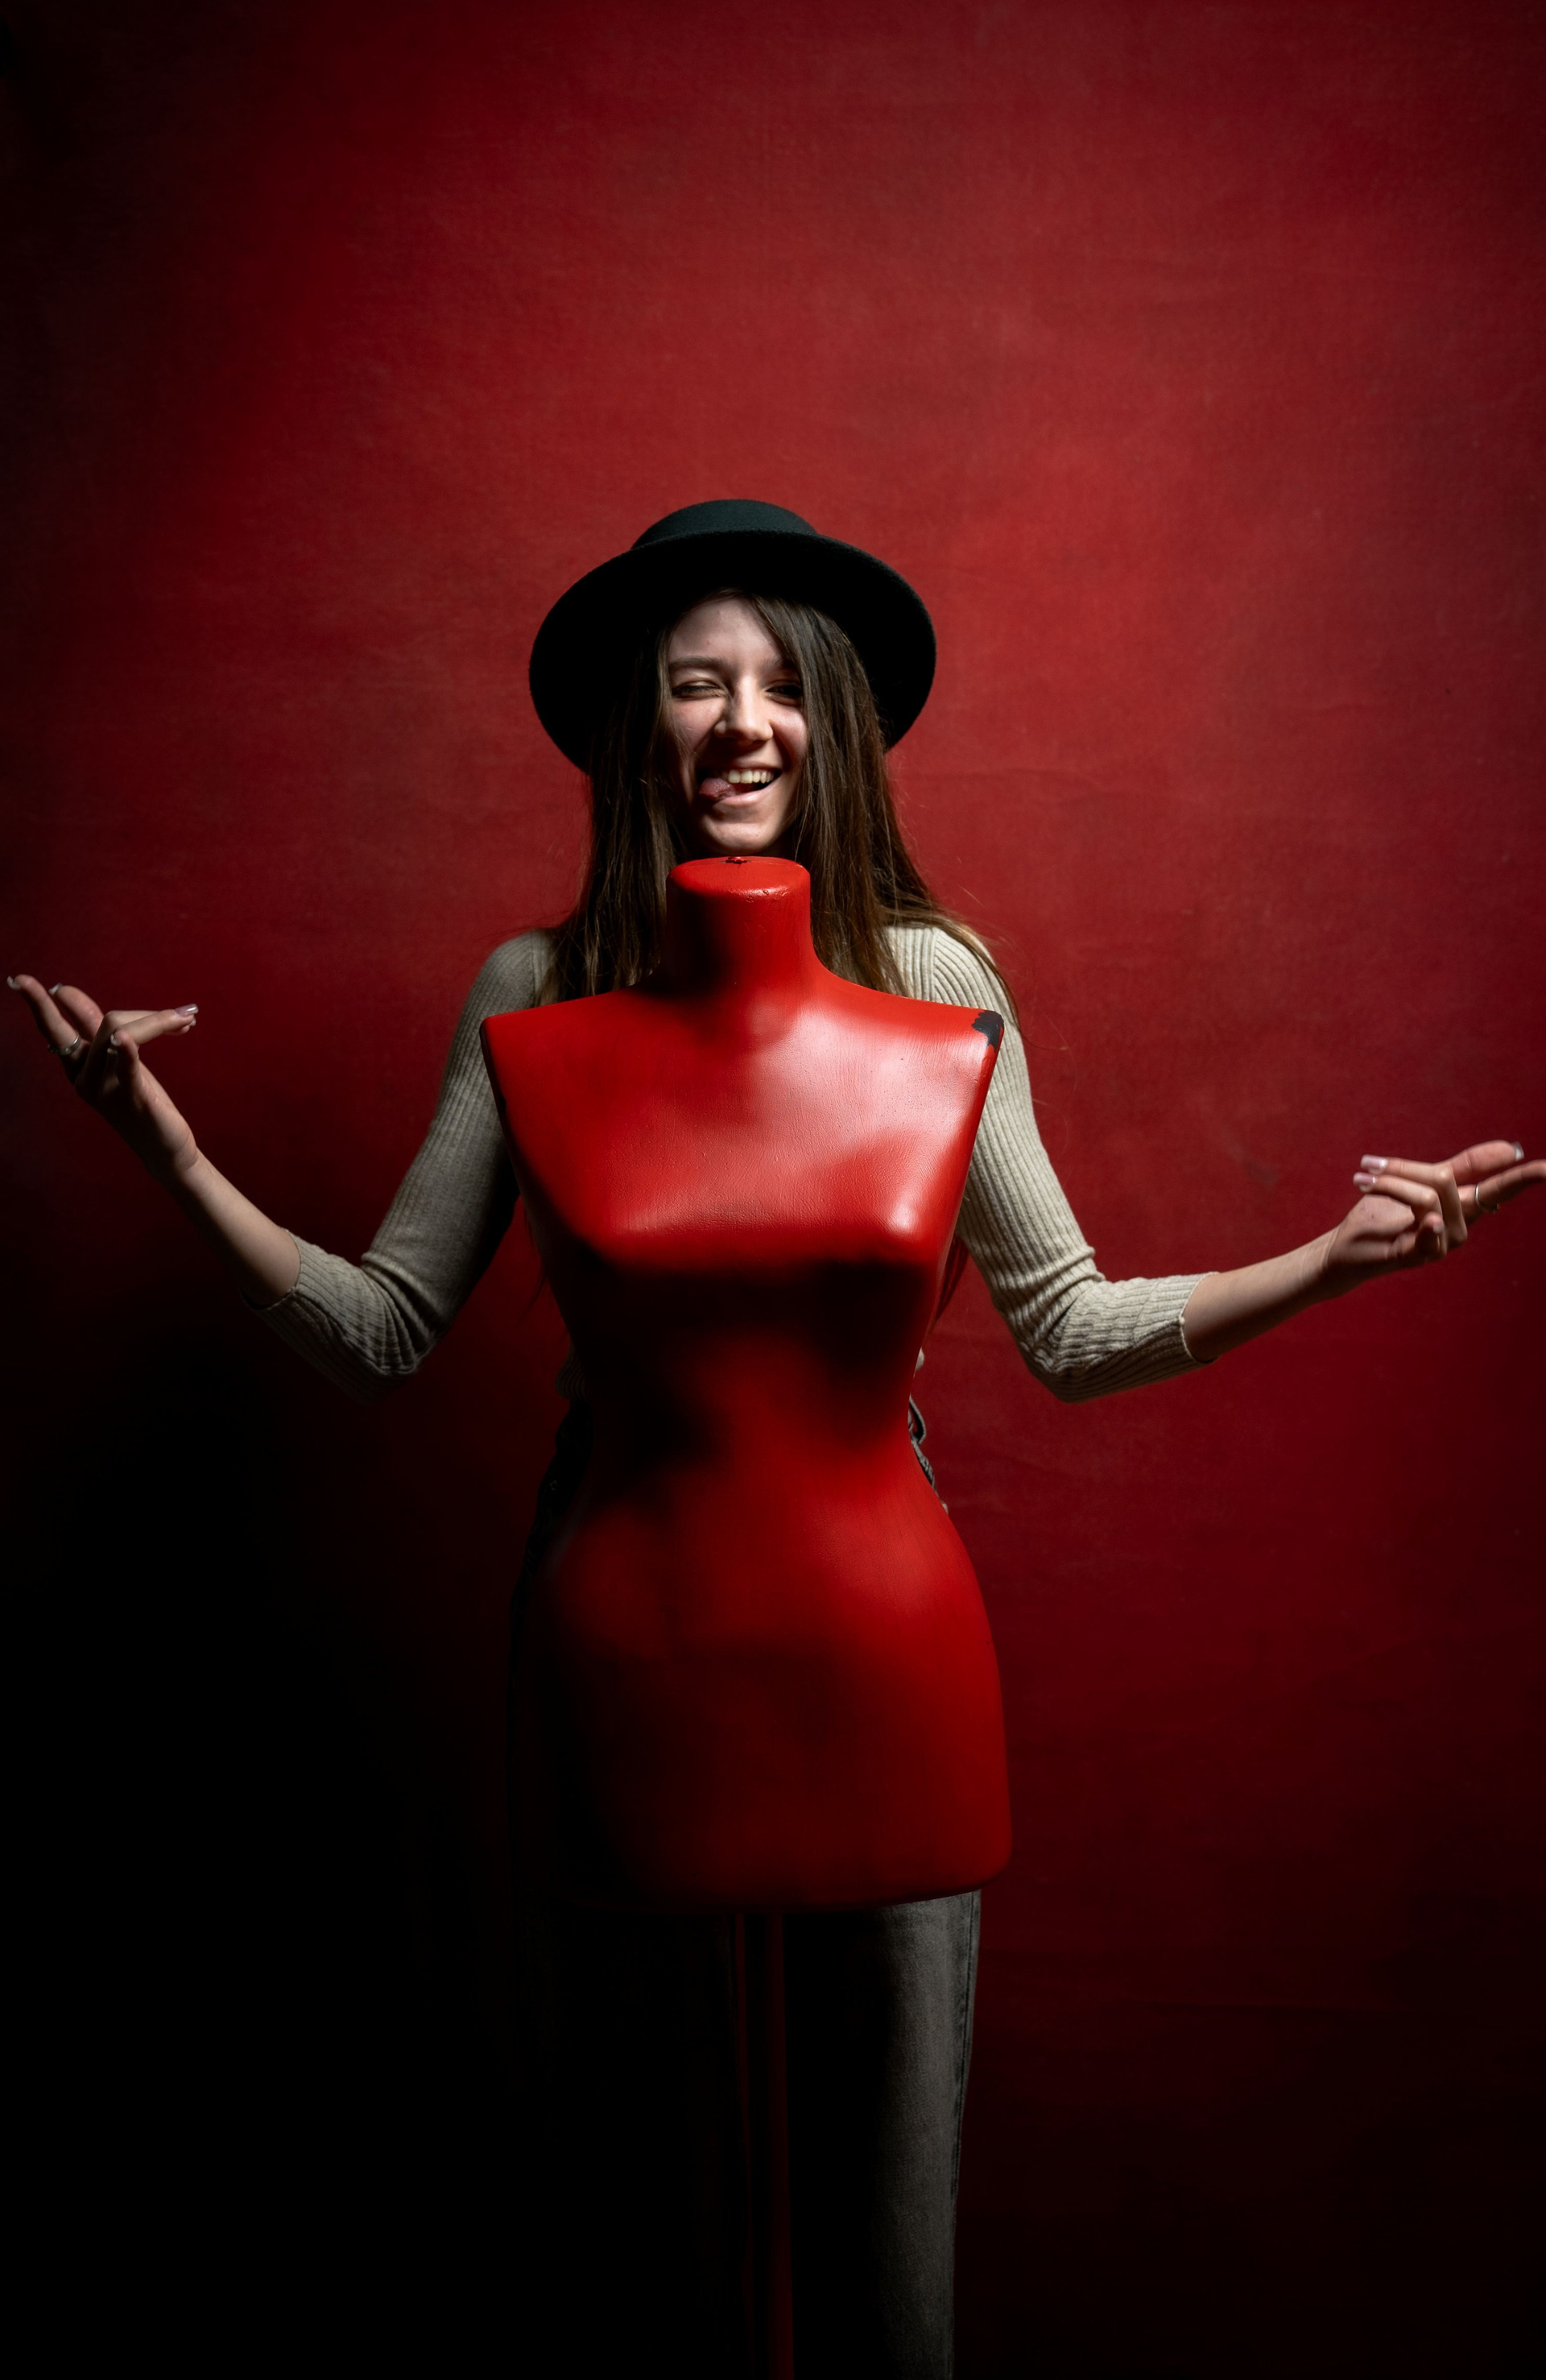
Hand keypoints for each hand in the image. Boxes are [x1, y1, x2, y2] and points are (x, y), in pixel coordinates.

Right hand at [7, 973, 201, 1181]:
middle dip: (55, 1003)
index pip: (54, 1027)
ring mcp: (105, 1089)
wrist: (163, 1147)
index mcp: (78, 1065)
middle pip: (91, 1022)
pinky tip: (125, 1039)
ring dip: (157, 1018)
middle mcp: (84, 1076)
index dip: (39, 1002)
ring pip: (118, 1030)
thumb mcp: (116, 1062)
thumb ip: (101, 1030)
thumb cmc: (141, 1099)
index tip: (19, 980)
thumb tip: (67, 994)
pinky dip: (127, 1048)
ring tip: (186, 1017)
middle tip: (58, 986)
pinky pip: (126, 1066)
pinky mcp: (131, 1098)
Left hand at [1321, 1139, 1545, 1291]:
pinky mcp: (1417, 1257)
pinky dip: (1426, 1223)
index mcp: (1462, 1207)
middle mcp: (1458, 1228)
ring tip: (1362, 1181)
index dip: (1524, 1176)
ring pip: (1428, 1197)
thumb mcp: (1420, 1182)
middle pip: (1445, 1180)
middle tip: (1369, 1164)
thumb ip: (1461, 1167)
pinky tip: (1428, 1222)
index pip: (1499, 1188)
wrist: (1345, 1248)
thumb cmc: (1381, 1214)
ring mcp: (1439, 1245)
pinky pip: (1430, 1234)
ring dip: (1388, 1183)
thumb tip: (1510, 1149)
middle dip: (1404, 1168)